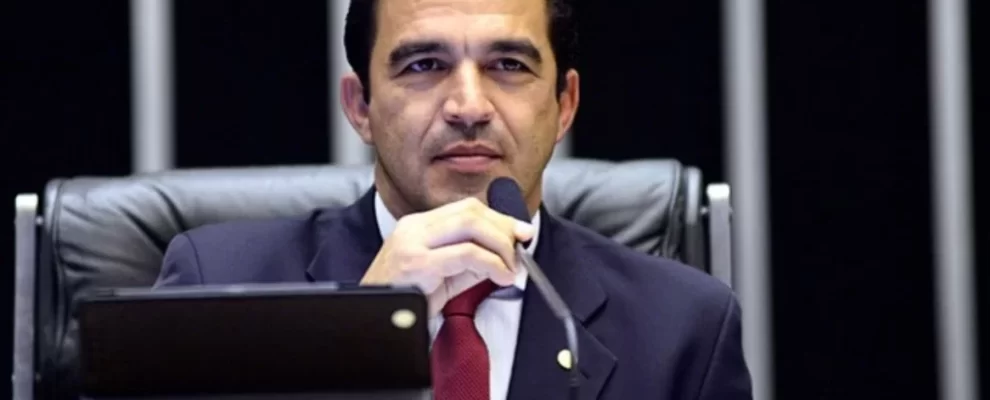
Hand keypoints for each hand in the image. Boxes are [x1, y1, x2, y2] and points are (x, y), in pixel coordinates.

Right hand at [360, 197, 535, 316]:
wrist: (372, 323)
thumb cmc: (405, 303)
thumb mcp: (442, 277)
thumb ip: (469, 262)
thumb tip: (504, 254)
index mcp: (416, 226)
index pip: (466, 208)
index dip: (499, 218)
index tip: (521, 232)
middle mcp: (412, 228)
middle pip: (470, 211)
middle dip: (504, 227)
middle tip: (522, 247)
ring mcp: (412, 243)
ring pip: (470, 225)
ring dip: (501, 245)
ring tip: (511, 267)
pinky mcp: (417, 263)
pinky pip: (467, 253)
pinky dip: (493, 263)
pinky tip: (501, 277)